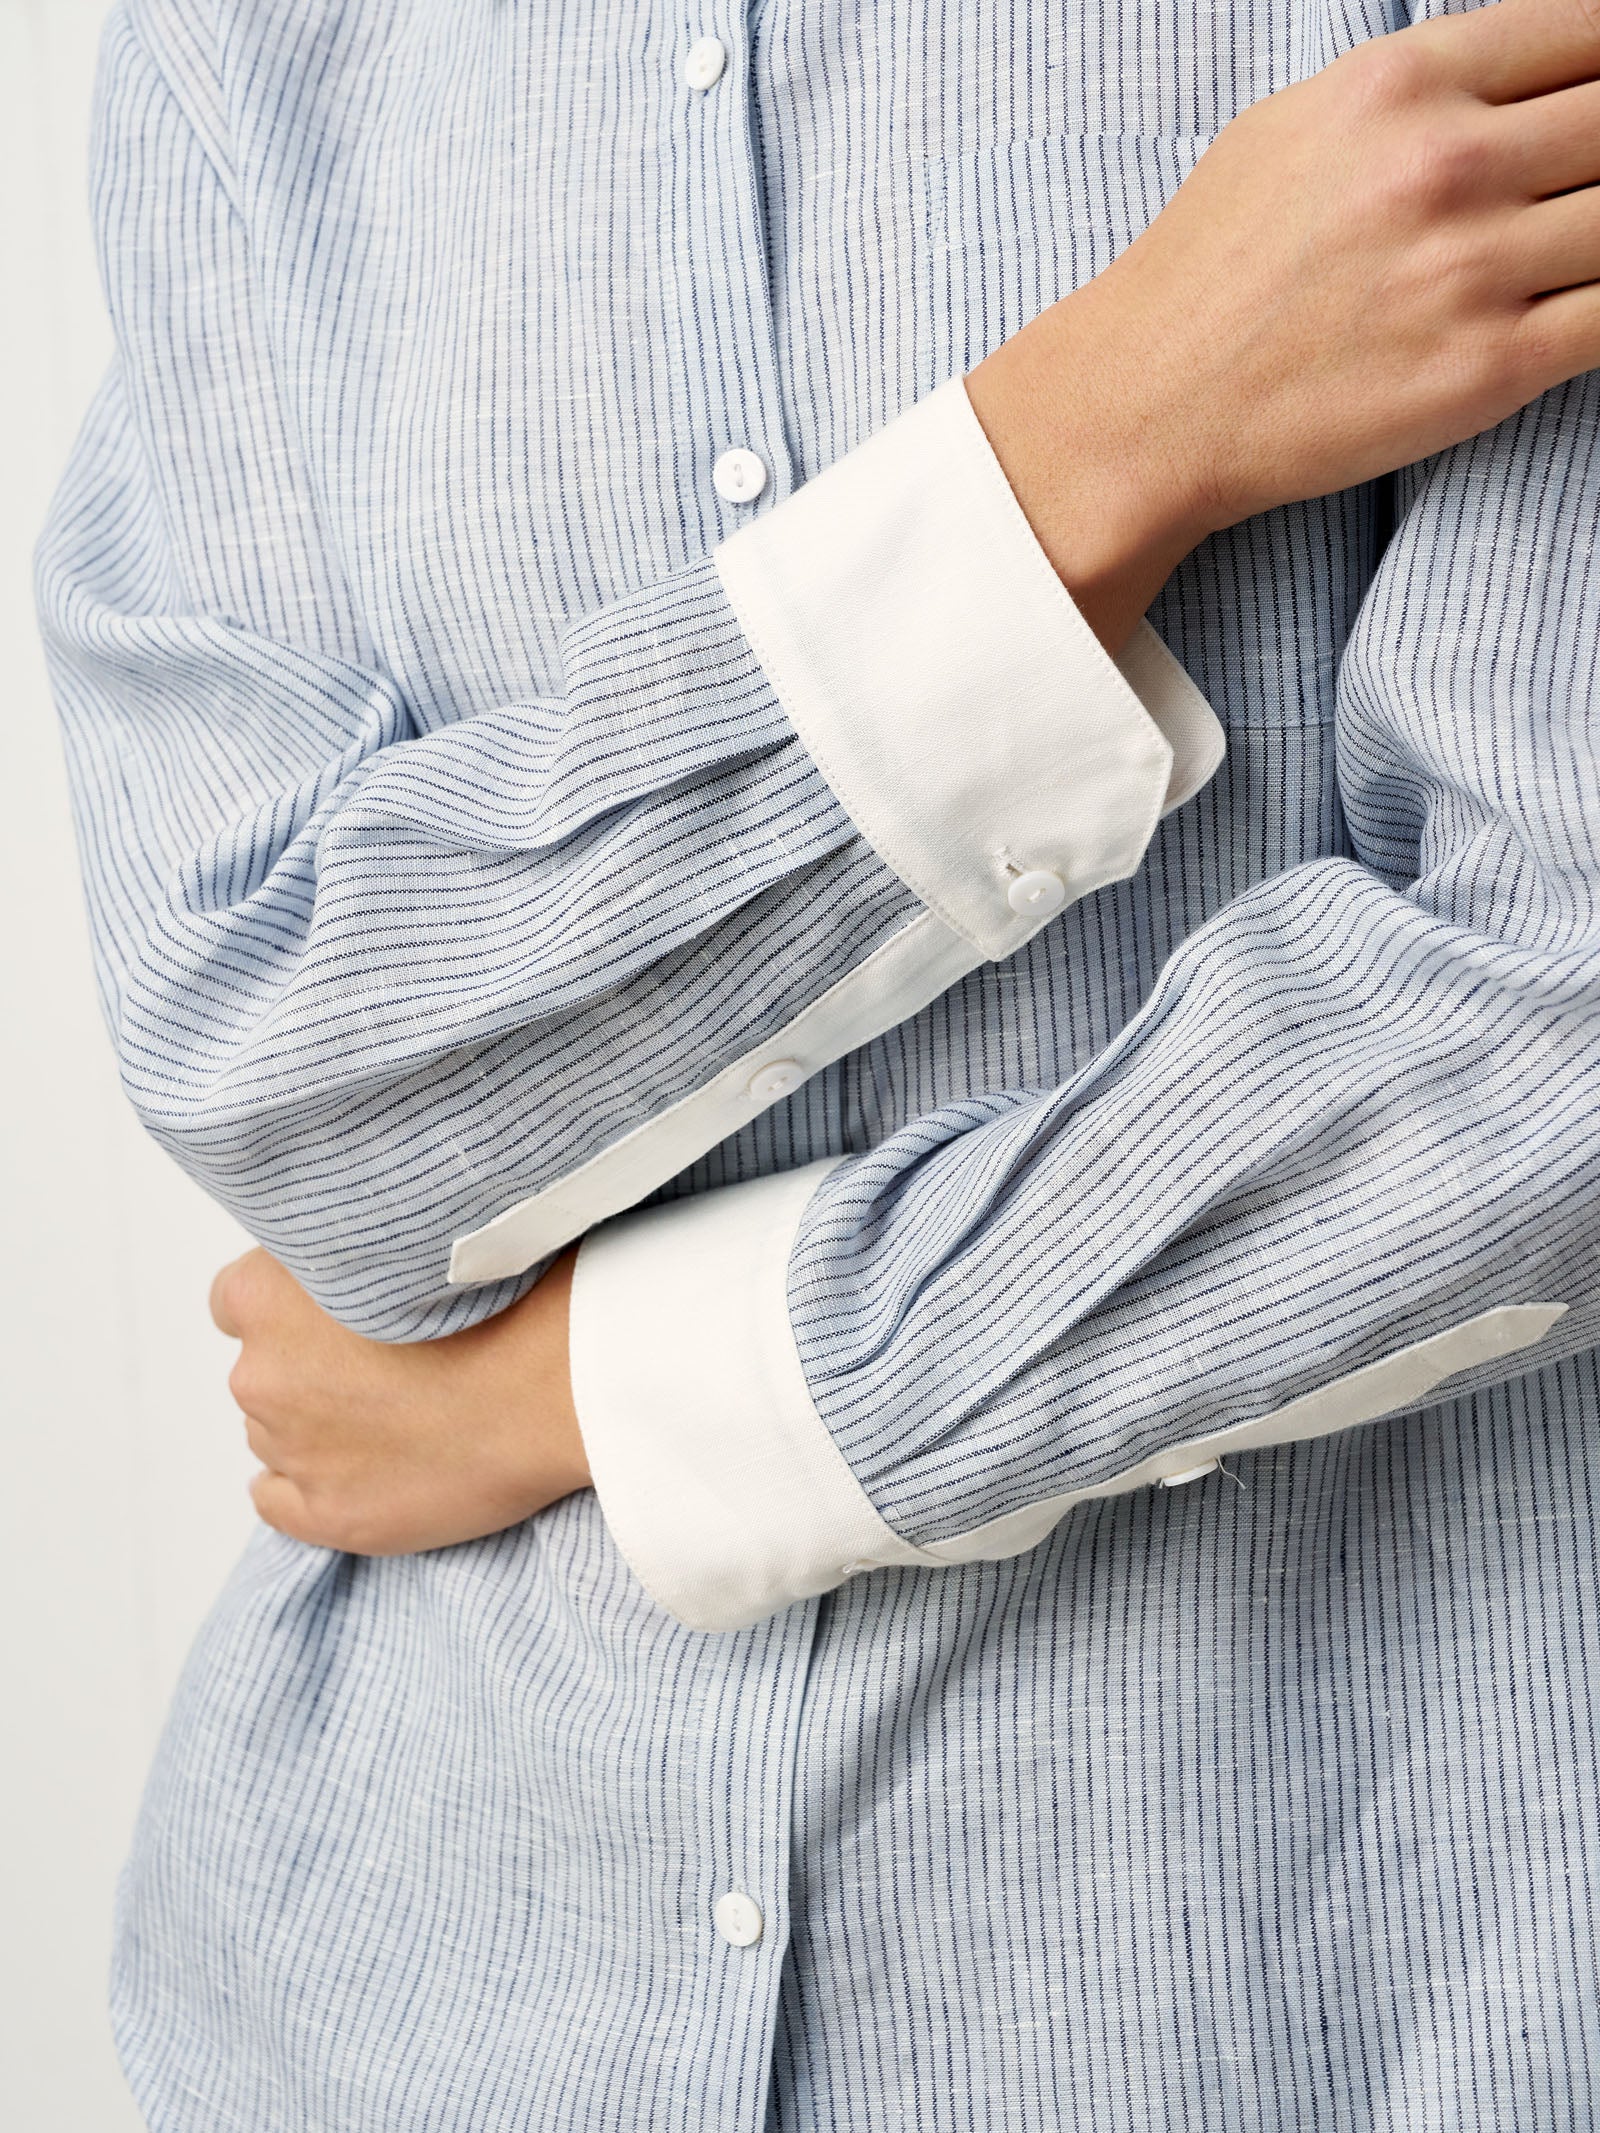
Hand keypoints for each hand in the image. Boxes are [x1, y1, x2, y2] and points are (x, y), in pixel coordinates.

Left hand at [210, 1248, 588, 1554]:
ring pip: (279, 1432)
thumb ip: (355, 1250)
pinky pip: (278, 1501)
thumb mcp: (412, 1236)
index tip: (340, 1307)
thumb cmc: (500, 1298)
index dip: (290, 1303)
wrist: (556, 1383)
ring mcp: (290, 1450)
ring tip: (401, 1415)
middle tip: (388, 1360)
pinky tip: (360, 1471)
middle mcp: (260, 1374)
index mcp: (265, 1296)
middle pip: (264, 1369)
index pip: (236, 1298)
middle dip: (310, 1367)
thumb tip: (352, 1260)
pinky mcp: (326, 1514)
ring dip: (320, 1424)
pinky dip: (309, 1487)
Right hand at [968, 0, 1599, 648]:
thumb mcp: (1294, 126)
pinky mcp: (1488, 369)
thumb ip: (1412, 91)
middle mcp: (1445, 164)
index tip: (1595, 114)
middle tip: (1584, 190)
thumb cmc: (1208, 274)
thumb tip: (1506, 80)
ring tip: (1572, 255)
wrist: (1149, 408)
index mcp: (1402, 84)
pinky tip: (1582, 309)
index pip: (1586, 31)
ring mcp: (1472, 268)